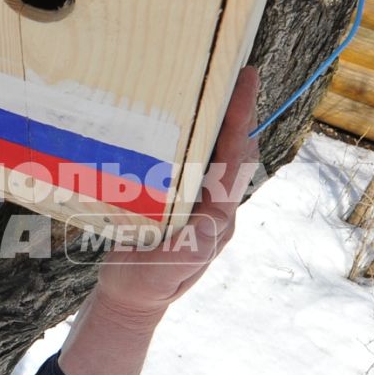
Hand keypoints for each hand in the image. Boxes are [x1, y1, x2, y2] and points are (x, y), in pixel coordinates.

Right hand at [90, 66, 264, 323]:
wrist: (131, 302)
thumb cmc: (146, 286)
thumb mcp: (167, 268)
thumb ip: (191, 245)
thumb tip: (216, 217)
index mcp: (217, 219)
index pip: (233, 160)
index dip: (239, 119)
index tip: (243, 82)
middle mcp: (215, 207)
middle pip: (235, 150)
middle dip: (238, 112)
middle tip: (235, 72)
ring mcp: (200, 204)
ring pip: (218, 154)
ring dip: (220, 121)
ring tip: (216, 85)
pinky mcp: (181, 202)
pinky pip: (196, 163)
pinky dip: (197, 137)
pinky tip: (183, 120)